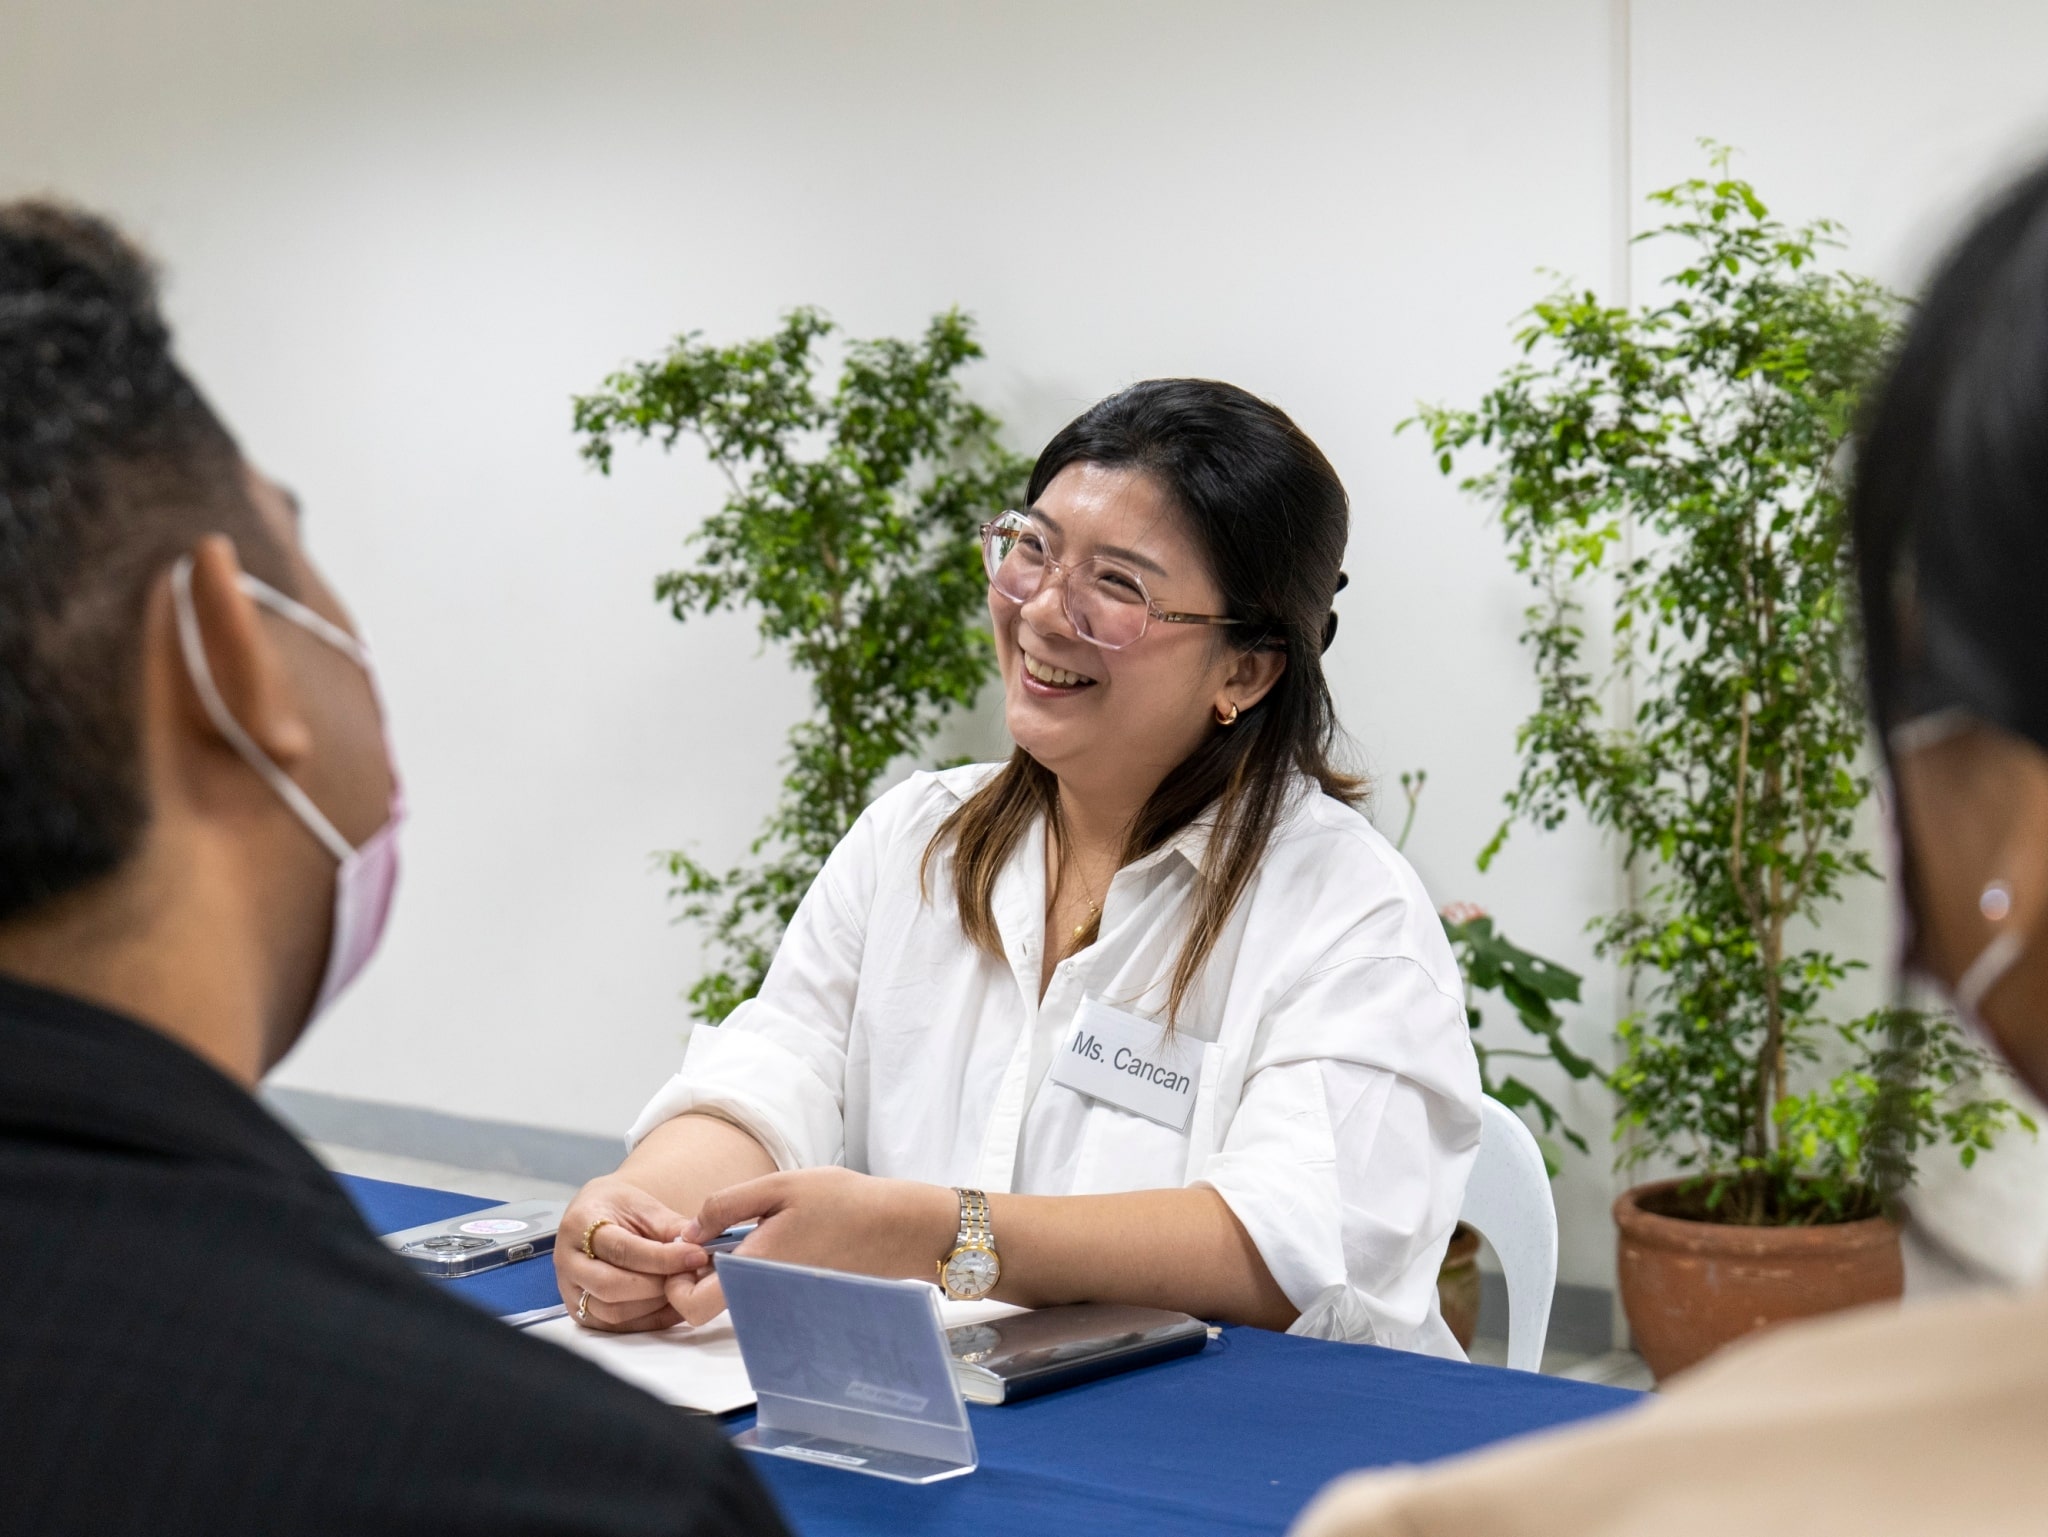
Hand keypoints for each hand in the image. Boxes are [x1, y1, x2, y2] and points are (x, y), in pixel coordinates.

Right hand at [554, 1174, 709, 1332]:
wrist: (595, 1216)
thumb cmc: (619, 1210)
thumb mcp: (645, 1207)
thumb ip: (671, 1228)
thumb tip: (701, 1248)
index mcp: (580, 1226)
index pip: (622, 1249)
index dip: (662, 1257)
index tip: (696, 1256)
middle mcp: (568, 1262)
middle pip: (611, 1286)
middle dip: (657, 1285)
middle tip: (689, 1276)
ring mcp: (571, 1292)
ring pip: (613, 1312)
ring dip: (654, 1305)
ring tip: (682, 1288)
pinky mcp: (581, 1314)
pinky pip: (617, 1327)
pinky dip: (649, 1320)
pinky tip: (672, 1305)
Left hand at [664, 1167, 955, 1325]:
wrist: (896, 1228)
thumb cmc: (843, 1202)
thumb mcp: (778, 1186)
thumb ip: (725, 1205)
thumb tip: (688, 1232)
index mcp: (754, 1270)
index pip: (691, 1307)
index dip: (675, 1282)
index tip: (688, 1249)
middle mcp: (763, 1295)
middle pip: (707, 1306)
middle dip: (697, 1274)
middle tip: (710, 1234)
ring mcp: (779, 1300)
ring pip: (731, 1298)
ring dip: (724, 1270)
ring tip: (742, 1231)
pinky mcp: (793, 1297)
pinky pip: (756, 1293)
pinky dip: (749, 1270)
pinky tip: (768, 1239)